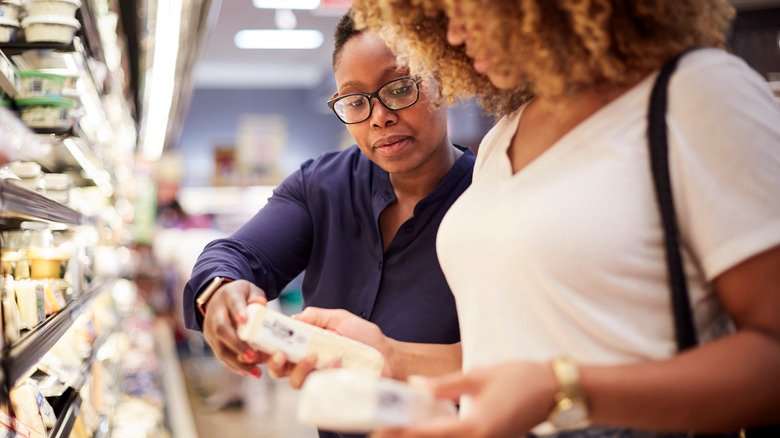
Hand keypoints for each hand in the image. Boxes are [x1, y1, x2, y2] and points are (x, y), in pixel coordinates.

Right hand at [202, 279, 268, 375]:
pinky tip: (247, 372)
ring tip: (254, 371)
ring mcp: (210, 327)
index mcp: (228, 296)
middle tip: (253, 356)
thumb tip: (261, 304)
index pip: (233, 304)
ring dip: (236, 361)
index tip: (244, 320)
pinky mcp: (210, 339)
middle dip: (237, 345)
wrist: (219, 296)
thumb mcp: (251, 290)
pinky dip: (233, 365)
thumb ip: (257, 297)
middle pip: (222, 329)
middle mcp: (216, 312)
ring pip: (220, 347)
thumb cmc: (241, 295)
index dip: (238, 312)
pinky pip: (220, 354)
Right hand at [265, 307, 393, 386]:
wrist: (388, 355)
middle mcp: (309, 364)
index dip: (266, 347)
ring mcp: (320, 379)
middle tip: (281, 353)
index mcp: (307, 346)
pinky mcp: (333, 390)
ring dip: (300, 368)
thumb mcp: (340, 318)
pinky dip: (327, 371)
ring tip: (314, 355)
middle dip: (274, 363)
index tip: (263, 341)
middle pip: (279, 370)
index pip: (279, 349)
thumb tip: (293, 318)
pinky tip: (339, 360)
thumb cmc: (365, 337)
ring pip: (295, 382)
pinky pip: (321, 386)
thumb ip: (317, 316)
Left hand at [372, 361, 556, 437]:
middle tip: (379, 433)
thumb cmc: (520, 379)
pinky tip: (425, 429)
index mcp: (475, 427)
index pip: (427, 434)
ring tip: (397, 430)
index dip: (400, 433)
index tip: (378, 431)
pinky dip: (438, 436)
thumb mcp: (479, 376)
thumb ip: (445, 385)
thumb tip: (414, 386)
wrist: (556, 391)